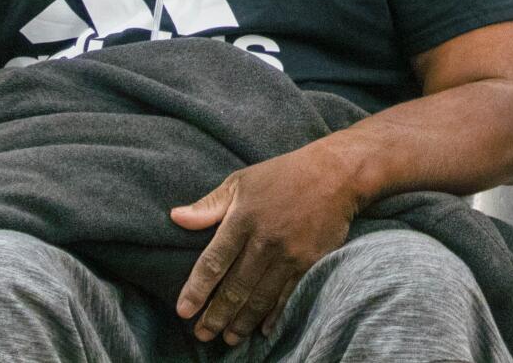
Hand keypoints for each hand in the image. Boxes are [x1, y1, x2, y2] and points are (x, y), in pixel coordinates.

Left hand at [172, 147, 356, 343]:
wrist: (336, 173)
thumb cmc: (282, 175)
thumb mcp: (241, 181)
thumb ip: (209, 205)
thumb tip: (175, 217)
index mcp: (243, 218)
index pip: (213, 261)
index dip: (197, 290)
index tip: (183, 311)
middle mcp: (265, 240)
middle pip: (235, 287)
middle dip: (216, 315)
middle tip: (202, 335)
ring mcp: (289, 254)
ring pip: (260, 297)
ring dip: (241, 322)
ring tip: (228, 339)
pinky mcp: (310, 262)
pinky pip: (288, 295)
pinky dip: (274, 316)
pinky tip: (263, 329)